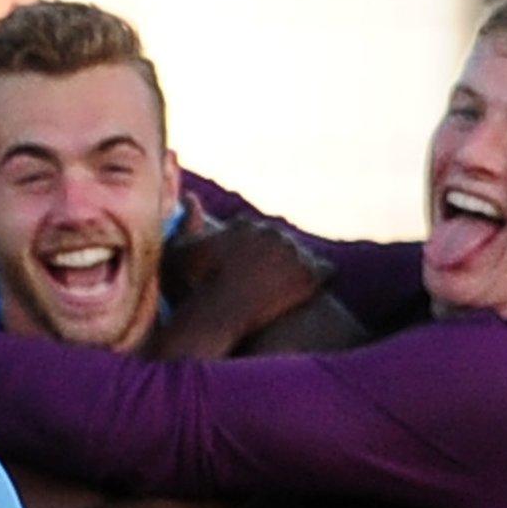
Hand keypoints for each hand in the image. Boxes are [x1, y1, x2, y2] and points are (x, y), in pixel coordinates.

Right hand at [163, 217, 329, 345]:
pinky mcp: (310, 275)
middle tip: (270, 272)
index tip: (243, 258)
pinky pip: (325, 270)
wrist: (221, 311)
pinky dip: (322, 276)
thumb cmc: (197, 284)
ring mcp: (293, 253)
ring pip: (301, 254)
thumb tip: (191, 196)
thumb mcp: (181, 250)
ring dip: (298, 264)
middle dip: (274, 253)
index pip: (249, 228)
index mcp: (244, 225)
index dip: (246, 245)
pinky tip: (316, 285)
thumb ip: (186, 222)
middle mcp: (272, 233)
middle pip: (277, 240)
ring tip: (294, 279)